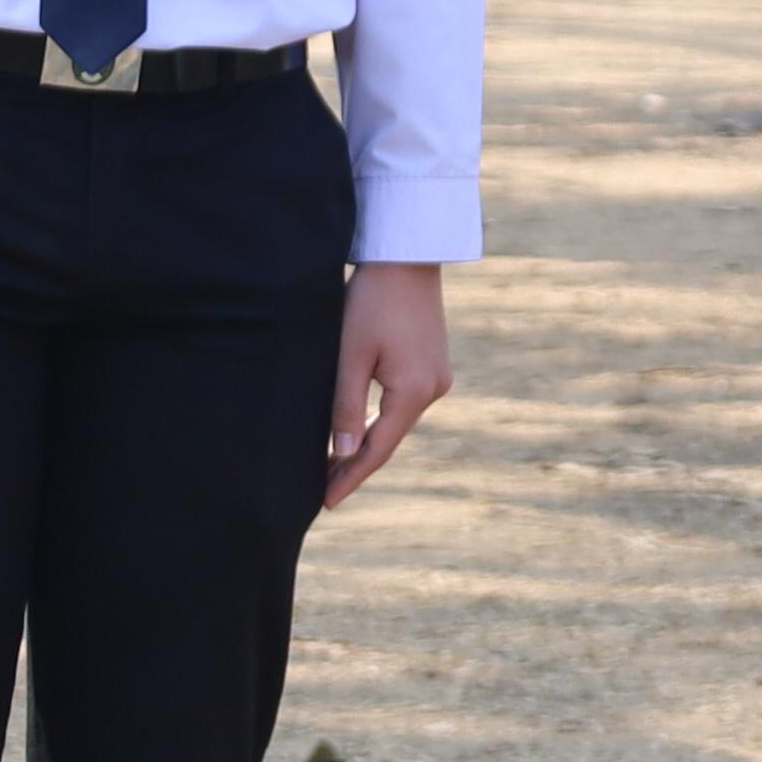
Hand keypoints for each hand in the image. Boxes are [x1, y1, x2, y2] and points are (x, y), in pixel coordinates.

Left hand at [325, 264, 454, 511]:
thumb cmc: (372, 302)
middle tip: (323, 491)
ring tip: (333, 465)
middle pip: (389, 438)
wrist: (406, 257)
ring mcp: (438, 376)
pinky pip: (403, 403)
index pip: (377, 449)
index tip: (325, 504)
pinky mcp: (433, 362)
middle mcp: (434, 389)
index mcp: (414, 391)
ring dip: (367, 442)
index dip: (350, 478)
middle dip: (356, 465)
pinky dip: (379, 421)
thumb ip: (345, 406)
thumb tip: (342, 454)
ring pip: (396, 421)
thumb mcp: (350, 355)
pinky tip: (359, 428)